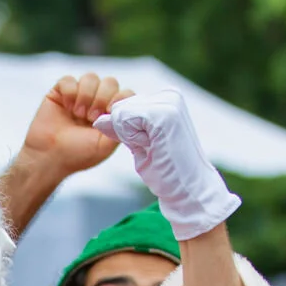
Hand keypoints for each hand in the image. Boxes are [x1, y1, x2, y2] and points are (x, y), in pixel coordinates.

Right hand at [22, 74, 131, 176]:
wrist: (49, 158)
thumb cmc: (77, 155)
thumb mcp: (105, 145)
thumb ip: (120, 126)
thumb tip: (126, 108)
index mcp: (109, 114)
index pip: (124, 94)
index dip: (120, 98)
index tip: (110, 112)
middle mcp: (96, 102)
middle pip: (110, 82)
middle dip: (102, 98)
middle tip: (91, 117)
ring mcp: (78, 95)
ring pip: (90, 77)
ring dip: (86, 96)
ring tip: (78, 114)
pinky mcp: (60, 92)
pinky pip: (69, 79)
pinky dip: (70, 92)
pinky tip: (66, 107)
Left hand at [94, 89, 240, 239]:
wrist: (188, 189)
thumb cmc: (166, 170)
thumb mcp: (139, 144)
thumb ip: (121, 128)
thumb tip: (97, 120)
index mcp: (167, 99)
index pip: (124, 106)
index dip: (127, 131)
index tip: (151, 145)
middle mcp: (169, 95)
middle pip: (120, 108)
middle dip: (127, 132)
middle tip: (153, 148)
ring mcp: (168, 102)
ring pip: (120, 113)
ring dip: (130, 137)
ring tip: (154, 147)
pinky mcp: (163, 114)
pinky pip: (125, 120)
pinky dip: (131, 138)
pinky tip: (152, 146)